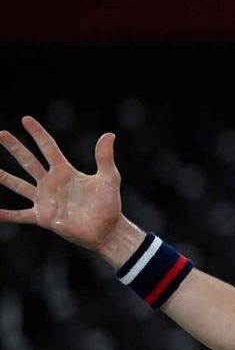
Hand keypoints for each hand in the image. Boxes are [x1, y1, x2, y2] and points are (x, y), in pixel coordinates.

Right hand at [0, 117, 123, 250]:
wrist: (106, 229)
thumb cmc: (110, 204)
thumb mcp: (108, 178)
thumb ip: (104, 158)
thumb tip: (109, 134)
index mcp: (65, 171)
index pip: (48, 147)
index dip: (38, 133)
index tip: (26, 119)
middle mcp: (51, 183)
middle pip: (28, 161)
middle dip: (14, 147)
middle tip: (1, 133)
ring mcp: (45, 199)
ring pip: (18, 185)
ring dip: (4, 177)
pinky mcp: (43, 217)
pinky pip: (20, 215)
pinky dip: (7, 216)